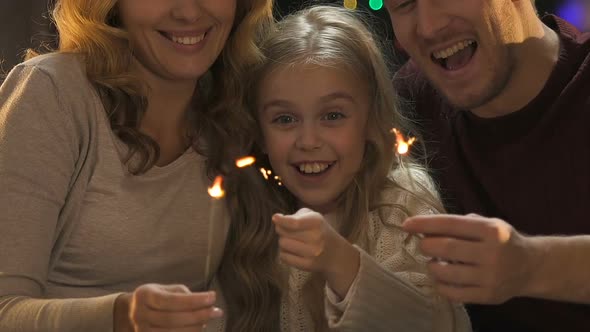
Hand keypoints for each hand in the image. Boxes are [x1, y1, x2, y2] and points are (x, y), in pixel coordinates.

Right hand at [114, 284, 222, 331]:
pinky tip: (198, 329)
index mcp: (144, 295)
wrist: (135, 312)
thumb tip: (207, 304)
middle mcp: (139, 314)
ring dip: (195, 328)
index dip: (194, 300)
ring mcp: (141, 331)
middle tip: (216, 311)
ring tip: (207, 321)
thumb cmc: (158, 298)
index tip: (213, 297)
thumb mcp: (167, 289)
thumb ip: (184, 295)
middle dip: (198, 315)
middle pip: (172, 319)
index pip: (172, 300)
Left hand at [272, 208, 359, 297]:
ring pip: (282, 244)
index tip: (275, 218)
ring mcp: (312, 253)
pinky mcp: (307, 265)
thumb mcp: (312, 216)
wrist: (335, 253)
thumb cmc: (319, 230)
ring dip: (283, 242)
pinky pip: (284, 257)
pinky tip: (293, 251)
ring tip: (292, 241)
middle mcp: (316, 237)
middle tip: (290, 232)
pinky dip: (284, 252)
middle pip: (283, 233)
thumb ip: (296, 215)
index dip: (282, 221)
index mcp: (317, 222)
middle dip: (282, 230)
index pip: (294, 223)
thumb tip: (277, 220)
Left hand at [403, 213, 536, 303]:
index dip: (425, 224)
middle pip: (446, 248)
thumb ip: (459, 224)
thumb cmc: (501, 241)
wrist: (530, 267)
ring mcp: (490, 277)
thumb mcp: (487, 224)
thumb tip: (424, 227)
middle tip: (423, 245)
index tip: (406, 225)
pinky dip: (440, 285)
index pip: (450, 224)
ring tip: (433, 262)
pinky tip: (441, 278)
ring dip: (432, 266)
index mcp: (491, 230)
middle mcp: (492, 253)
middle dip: (426, 245)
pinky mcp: (488, 296)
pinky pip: (453, 293)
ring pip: (446, 272)